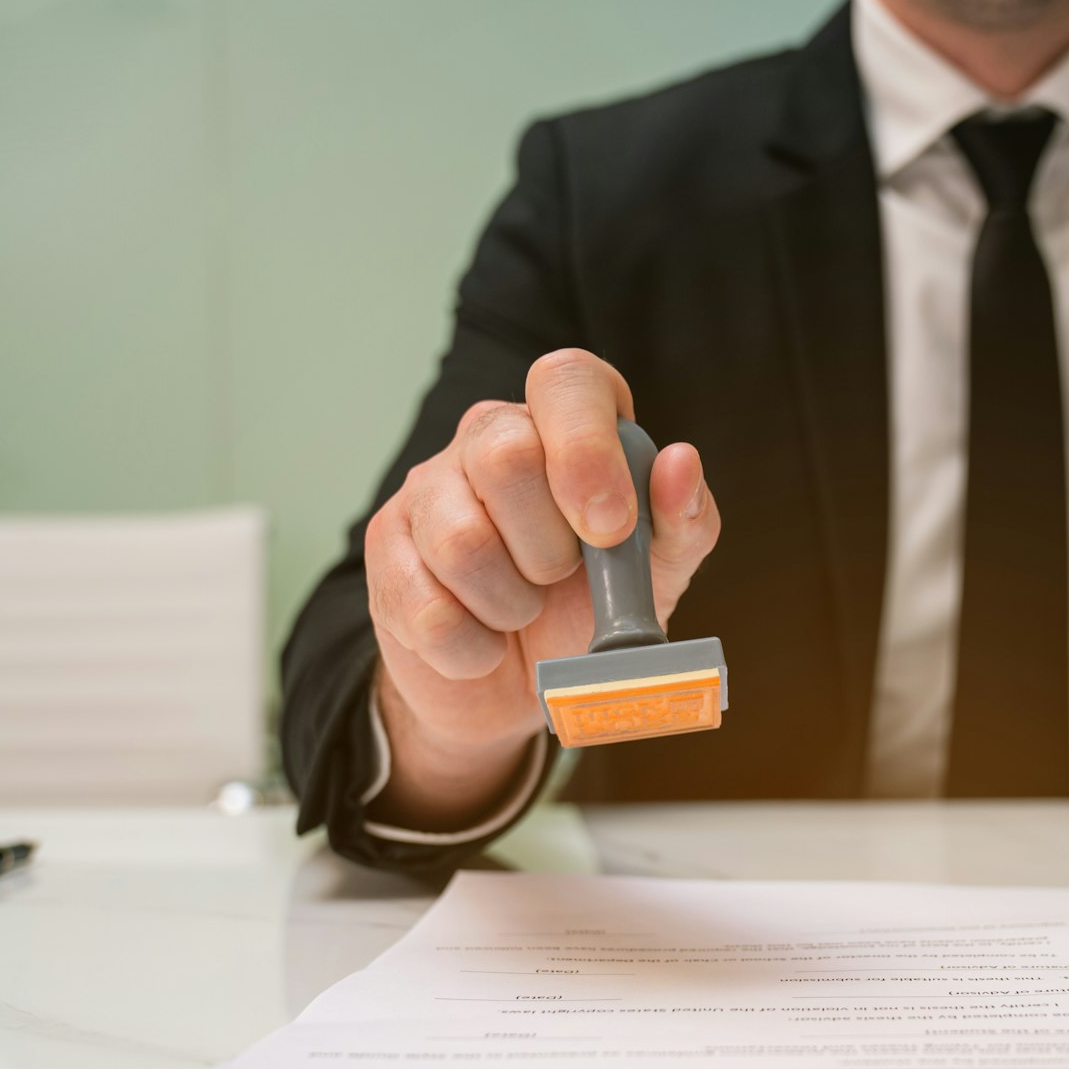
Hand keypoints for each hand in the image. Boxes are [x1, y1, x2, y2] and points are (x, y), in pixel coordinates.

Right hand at [364, 349, 720, 827]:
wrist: (521, 687)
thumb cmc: (592, 608)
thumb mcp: (657, 572)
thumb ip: (683, 520)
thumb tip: (682, 462)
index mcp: (565, 423)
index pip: (566, 381)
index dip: (587, 448)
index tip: (609, 526)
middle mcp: (489, 437)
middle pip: (504, 456)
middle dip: (548, 548)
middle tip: (560, 579)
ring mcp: (427, 491)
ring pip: (461, 540)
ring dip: (511, 605)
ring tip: (522, 612)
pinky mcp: (386, 552)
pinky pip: (427, 608)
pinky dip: (473, 649)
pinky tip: (484, 643)